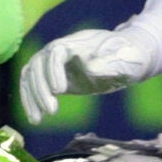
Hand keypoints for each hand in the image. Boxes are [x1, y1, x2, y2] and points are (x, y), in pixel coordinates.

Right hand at [18, 26, 159, 123]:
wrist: (129, 58)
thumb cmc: (129, 56)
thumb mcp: (125, 60)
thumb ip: (110, 63)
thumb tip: (90, 68)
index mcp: (79, 42)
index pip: (56, 51)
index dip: (53, 69)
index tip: (60, 91)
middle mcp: (62, 50)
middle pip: (39, 63)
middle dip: (41, 87)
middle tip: (51, 111)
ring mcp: (57, 63)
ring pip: (32, 75)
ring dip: (31, 97)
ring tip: (37, 119)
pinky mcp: (57, 78)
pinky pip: (35, 86)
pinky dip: (32, 100)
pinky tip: (35, 118)